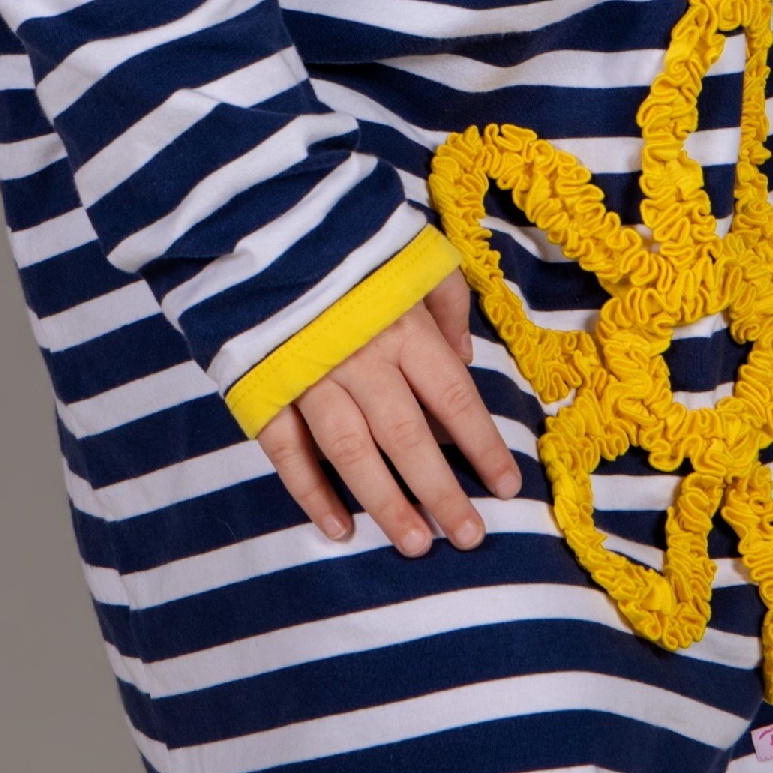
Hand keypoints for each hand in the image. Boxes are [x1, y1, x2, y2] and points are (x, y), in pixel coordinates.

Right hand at [257, 269, 522, 555]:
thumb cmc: (353, 244)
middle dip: (441, 492)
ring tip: (416, 545)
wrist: (265, 228)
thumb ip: (446, 305)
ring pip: (352, 453)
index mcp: (403, 326)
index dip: (483, 446)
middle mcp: (361, 357)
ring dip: (386, 504)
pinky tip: (338, 528)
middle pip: (408, 437)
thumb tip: (464, 360)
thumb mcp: (416, 256)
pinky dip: (310, 492)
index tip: (507, 487)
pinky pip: (288, 450)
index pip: (453, 399)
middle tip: (469, 537)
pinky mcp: (267, 387)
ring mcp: (310, 375)